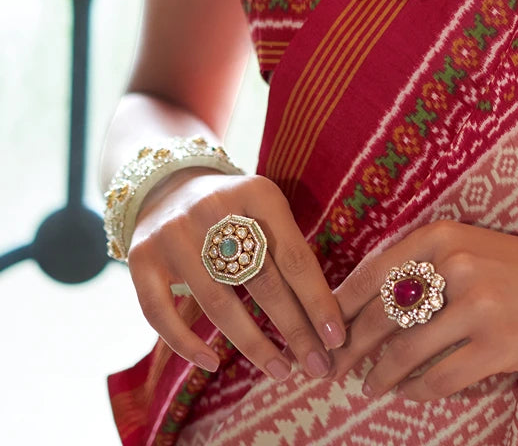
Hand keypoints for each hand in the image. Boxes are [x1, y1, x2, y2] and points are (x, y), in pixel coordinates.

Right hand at [127, 169, 344, 382]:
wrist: (167, 185)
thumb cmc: (233, 211)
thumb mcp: (265, 210)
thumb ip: (289, 249)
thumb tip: (326, 318)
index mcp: (257, 192)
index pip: (295, 256)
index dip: (318, 301)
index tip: (337, 338)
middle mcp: (214, 208)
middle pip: (262, 281)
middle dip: (294, 329)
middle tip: (317, 365)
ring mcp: (174, 233)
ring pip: (217, 302)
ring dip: (253, 344)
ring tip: (280, 370)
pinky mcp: (141, 256)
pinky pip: (161, 313)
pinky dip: (187, 344)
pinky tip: (213, 364)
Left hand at [331, 220, 517, 402]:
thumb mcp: (473, 245)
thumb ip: (425, 265)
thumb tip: (367, 303)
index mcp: (444, 235)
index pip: (373, 273)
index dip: (340, 307)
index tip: (320, 329)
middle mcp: (456, 265)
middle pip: (380, 316)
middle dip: (350, 347)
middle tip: (332, 366)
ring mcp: (478, 307)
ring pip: (405, 352)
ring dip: (380, 375)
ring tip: (371, 384)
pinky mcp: (498, 346)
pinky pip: (440, 378)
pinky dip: (419, 391)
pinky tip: (413, 393)